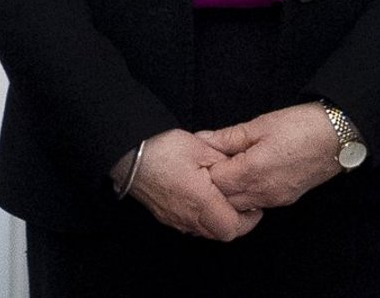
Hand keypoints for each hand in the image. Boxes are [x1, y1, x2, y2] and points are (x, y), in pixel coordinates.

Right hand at [123, 129, 262, 241]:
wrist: (126, 155)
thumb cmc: (161, 149)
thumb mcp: (200, 146)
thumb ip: (224, 161)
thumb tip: (240, 171)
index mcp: (202, 201)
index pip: (233, 227)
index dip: (248, 219)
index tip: (252, 204)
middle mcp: (189, 217)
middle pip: (222, 234)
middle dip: (236, 221)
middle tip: (241, 203)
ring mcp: (175, 219)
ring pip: (207, 232)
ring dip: (218, 221)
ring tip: (221, 200)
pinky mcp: (165, 216)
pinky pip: (191, 226)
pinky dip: (202, 219)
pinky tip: (201, 201)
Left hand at [198, 102, 342, 210]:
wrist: (336, 139)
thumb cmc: (299, 127)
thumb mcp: (258, 126)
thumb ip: (226, 137)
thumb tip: (201, 140)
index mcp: (253, 172)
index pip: (214, 182)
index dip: (203, 169)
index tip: (199, 156)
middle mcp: (264, 192)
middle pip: (224, 200)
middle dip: (211, 184)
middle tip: (207, 164)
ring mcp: (275, 200)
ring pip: (239, 206)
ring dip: (227, 191)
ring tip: (224, 168)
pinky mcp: (285, 200)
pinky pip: (255, 204)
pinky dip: (243, 194)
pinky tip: (241, 176)